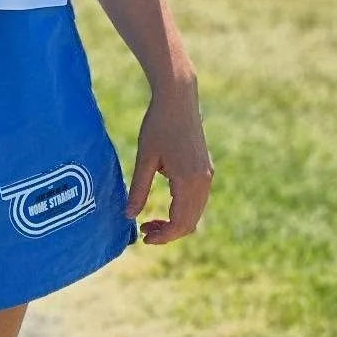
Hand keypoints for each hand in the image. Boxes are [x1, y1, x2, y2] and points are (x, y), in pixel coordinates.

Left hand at [126, 76, 212, 244]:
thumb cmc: (158, 124)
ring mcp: (207, 176)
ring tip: (150, 221)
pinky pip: (197, 200)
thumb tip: (129, 216)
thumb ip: (138, 189)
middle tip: (144, 232)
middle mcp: (203, 181)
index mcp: (188, 180)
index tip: (143, 237)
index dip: (163, 236)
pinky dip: (183, 209)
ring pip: (195, 213)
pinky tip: (164, 205)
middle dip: (168, 232)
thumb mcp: (144, 158)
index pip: (180, 223)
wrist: (178, 98)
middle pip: (190, 222)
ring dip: (176, 222)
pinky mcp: (206, 169)